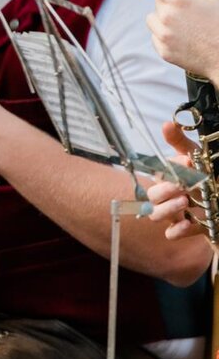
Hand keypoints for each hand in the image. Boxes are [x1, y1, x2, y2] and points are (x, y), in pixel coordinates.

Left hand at [144, 0, 218, 81]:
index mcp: (177, 0)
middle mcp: (166, 17)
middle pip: (157, 2)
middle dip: (170, 2)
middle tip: (192, 11)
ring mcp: (163, 35)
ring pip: (153, 19)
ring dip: (164, 19)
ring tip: (189, 25)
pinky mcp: (163, 51)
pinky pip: (156, 37)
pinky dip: (166, 35)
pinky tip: (186, 38)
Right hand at [147, 121, 211, 243]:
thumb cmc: (207, 174)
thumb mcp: (196, 155)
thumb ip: (179, 142)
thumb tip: (166, 124)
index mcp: (168, 178)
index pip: (157, 174)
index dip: (168, 170)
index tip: (187, 162)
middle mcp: (168, 196)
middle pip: (151, 196)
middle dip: (164, 191)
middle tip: (181, 187)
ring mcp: (175, 213)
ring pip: (155, 215)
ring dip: (167, 209)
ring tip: (185, 202)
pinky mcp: (185, 228)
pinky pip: (170, 234)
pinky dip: (177, 230)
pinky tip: (189, 224)